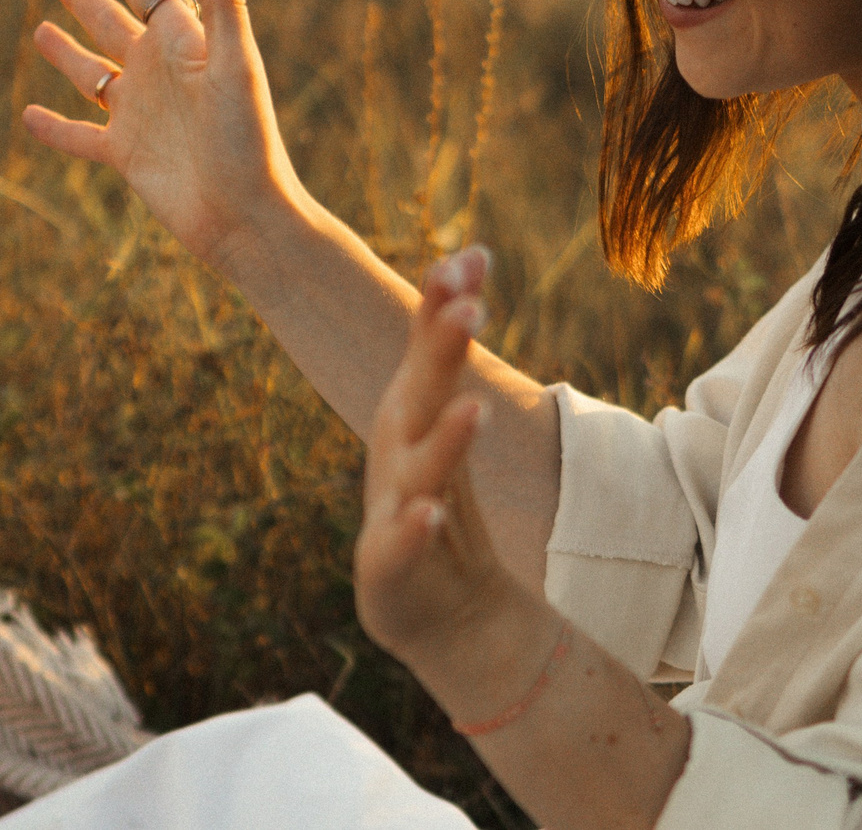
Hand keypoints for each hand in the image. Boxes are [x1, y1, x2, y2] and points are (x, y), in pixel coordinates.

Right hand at [22, 0, 305, 269]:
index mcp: (184, 42)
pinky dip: (54, 129)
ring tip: (41, 30)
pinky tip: (27, 118)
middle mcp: (159, 73)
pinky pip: (81, 137)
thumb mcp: (234, 60)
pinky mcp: (127, 156)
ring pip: (94, 74)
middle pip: (113, 22)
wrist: (245, 216)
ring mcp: (141, 115)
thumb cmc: (248, 138)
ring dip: (68, 53)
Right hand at [354, 246, 518, 659]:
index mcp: (410, 412)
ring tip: (472, 410)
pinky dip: (413, 530)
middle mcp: (396, 451)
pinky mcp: (389, 568)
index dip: (442, 305)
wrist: (440, 609)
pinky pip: (402, 547)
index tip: (472, 258)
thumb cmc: (434, 494)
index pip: (429, 350)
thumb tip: (472, 252)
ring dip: (444, 440)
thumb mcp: (445, 411)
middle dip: (441, 351)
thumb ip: (447, 341)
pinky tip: (429, 515)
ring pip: (419, 470)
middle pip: (421, 396)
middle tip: (469, 307)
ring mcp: (391, 508)